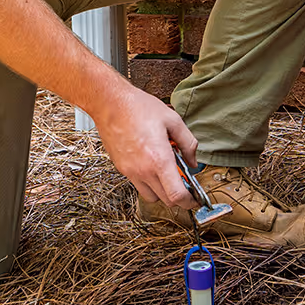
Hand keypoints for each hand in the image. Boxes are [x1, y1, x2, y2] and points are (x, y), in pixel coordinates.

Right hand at [92, 85, 198, 208]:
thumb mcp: (173, 120)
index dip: (189, 202)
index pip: (176, 196)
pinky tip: (151, 164)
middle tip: (185, 184)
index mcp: (159, 159)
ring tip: (166, 173)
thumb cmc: (139, 107)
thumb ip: (188, 144)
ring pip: (150, 196)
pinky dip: (148, 181)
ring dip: (162, 191)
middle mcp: (143, 170)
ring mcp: (130, 171)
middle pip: (165, 200)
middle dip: (178, 197)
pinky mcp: (121, 168)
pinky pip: (138, 184)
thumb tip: (193, 162)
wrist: (110, 103)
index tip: (195, 199)